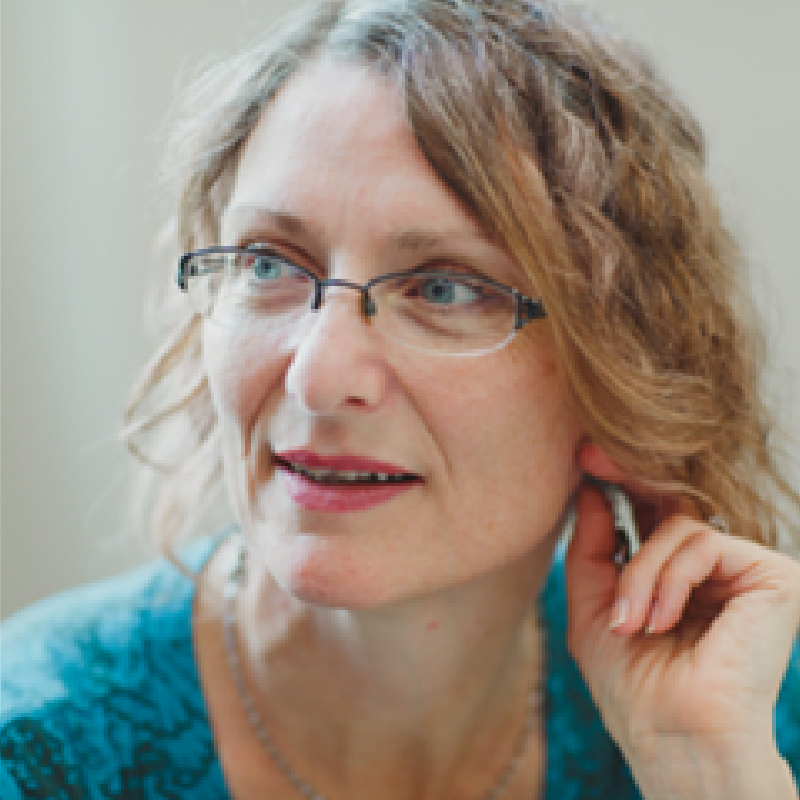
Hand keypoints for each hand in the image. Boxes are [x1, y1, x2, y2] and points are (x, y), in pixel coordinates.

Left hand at [565, 443, 799, 798]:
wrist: (675, 737)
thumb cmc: (632, 686)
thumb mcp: (592, 608)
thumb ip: (591, 549)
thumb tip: (589, 490)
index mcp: (677, 579)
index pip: (650, 515)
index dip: (618, 484)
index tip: (582, 457)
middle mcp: (714, 570)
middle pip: (669, 501)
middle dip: (625, 479)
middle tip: (590, 458)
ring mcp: (743, 571)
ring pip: (675, 526)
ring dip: (639, 573)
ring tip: (630, 622)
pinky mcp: (770, 574)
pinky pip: (700, 542)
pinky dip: (667, 578)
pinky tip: (660, 620)